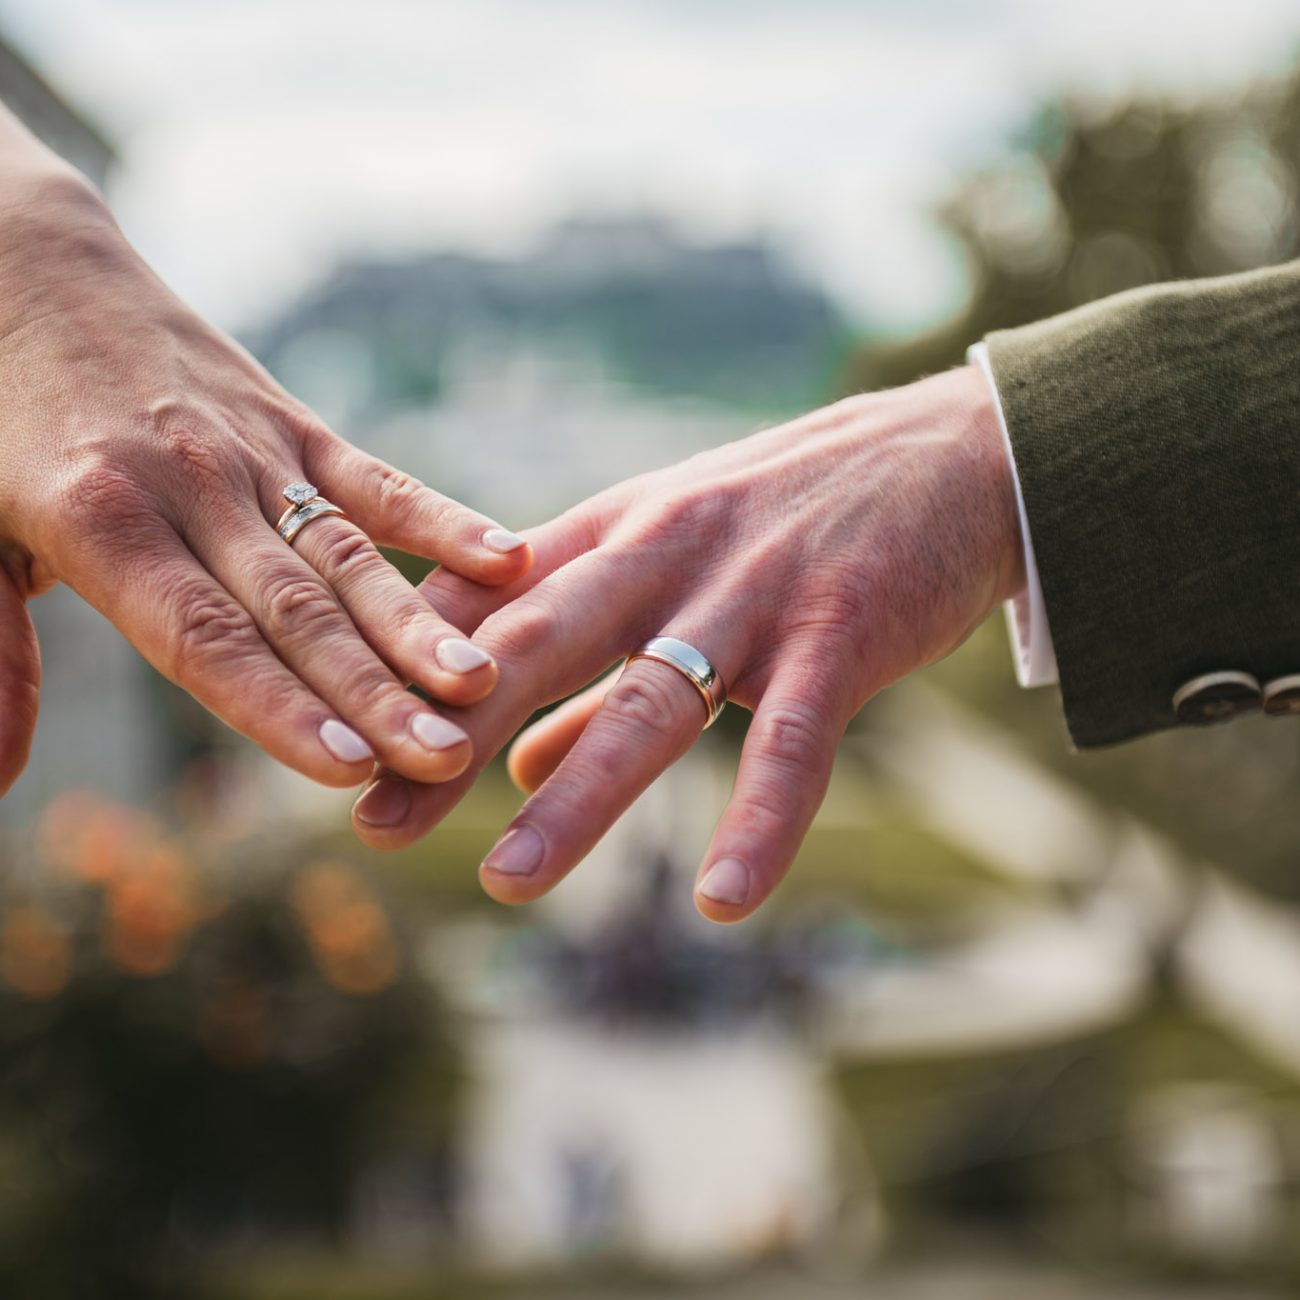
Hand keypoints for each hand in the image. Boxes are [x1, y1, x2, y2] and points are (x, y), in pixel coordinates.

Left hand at [0, 117, 530, 795]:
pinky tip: (506, 557)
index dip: (278, 707)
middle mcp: (192, 487)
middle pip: (297, 611)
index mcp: (101, 521)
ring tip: (482, 681)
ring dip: (418, 625)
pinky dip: (440, 518)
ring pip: (348, 554)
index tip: (348, 771)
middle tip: (443, 757)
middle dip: (374, 691)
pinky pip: (374, 478)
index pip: (206, 638)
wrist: (22, 269)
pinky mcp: (292, 423)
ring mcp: (254, 452)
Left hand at [351, 365, 1024, 920]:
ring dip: (575, 796)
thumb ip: (592, 667)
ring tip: (509, 882)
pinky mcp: (840, 634)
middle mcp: (663, 557)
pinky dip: (760, 821)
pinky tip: (723, 899)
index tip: (338, 754)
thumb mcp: (672, 565)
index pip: (486, 605)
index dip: (405, 676)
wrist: (943, 455)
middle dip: (447, 734)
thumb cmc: (790, 519)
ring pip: (649, 701)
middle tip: (375, 826)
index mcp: (612, 536)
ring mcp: (751, 595)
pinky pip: (792, 742)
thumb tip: (517, 762)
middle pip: (536, 647)